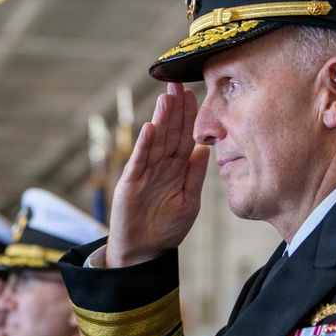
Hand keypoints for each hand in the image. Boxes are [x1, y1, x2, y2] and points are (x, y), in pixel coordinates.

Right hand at [106, 83, 209, 266]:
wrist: (144, 251)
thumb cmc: (167, 228)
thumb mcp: (189, 202)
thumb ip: (195, 176)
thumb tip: (205, 149)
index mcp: (177, 168)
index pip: (184, 136)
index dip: (189, 116)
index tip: (194, 93)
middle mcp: (160, 166)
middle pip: (169, 132)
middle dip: (174, 109)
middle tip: (178, 84)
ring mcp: (144, 172)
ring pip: (155, 141)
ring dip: (161, 120)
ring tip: (166, 98)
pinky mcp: (130, 183)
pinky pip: (139, 161)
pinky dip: (143, 145)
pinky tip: (150, 128)